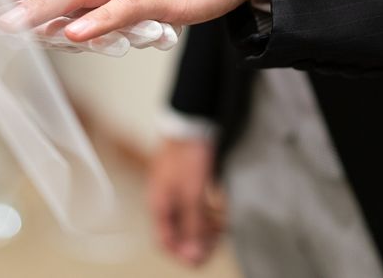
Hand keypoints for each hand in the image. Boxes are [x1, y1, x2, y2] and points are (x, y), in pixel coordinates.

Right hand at [148, 138, 225, 265]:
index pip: (165, 241)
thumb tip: (193, 255)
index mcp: (159, 205)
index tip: (201, 257)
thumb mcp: (192, 195)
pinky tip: (221, 208)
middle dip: (198, 239)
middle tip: (217, 241)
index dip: (183, 253)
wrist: (189, 123)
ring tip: (223, 225)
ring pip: (189, 217)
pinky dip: (207, 210)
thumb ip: (192, 226)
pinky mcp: (185, 179)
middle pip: (178, 230)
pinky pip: (195, 202)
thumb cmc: (186, 155)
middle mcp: (164, 199)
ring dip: (206, 225)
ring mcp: (174, 188)